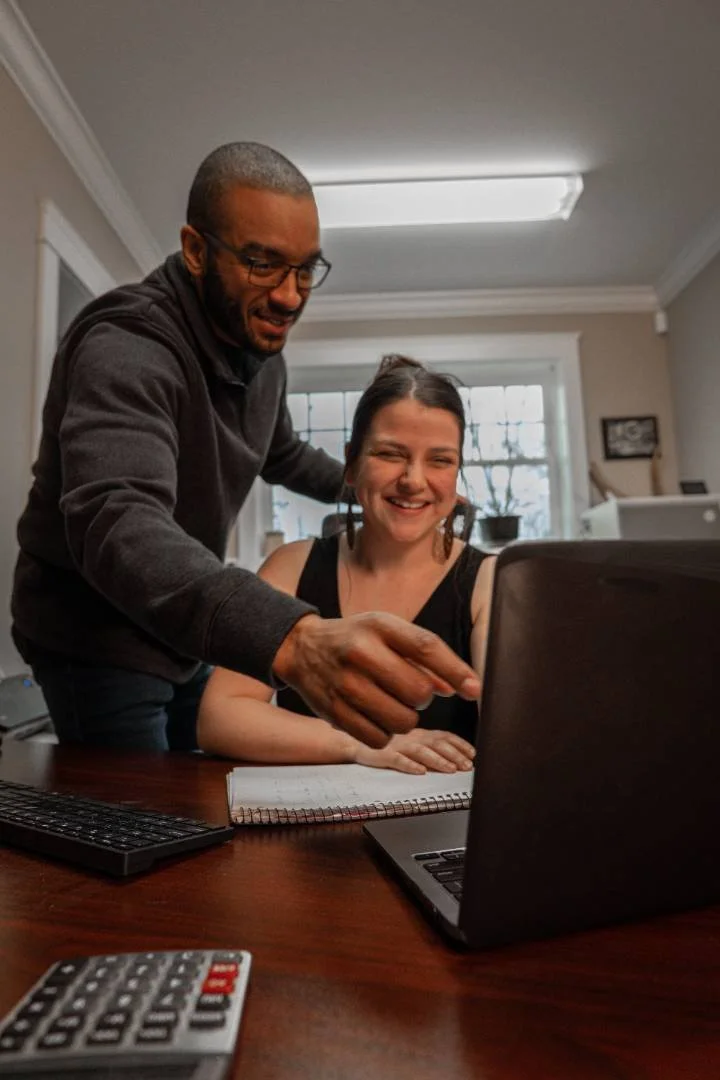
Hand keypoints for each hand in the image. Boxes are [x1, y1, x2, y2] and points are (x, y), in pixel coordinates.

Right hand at [272, 612, 480, 747]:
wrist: (301, 648)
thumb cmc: (355, 639)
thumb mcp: (387, 632)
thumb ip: (423, 657)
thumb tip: (457, 687)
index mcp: (379, 626)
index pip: (426, 647)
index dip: (455, 670)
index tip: (474, 689)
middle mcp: (361, 652)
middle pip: (419, 692)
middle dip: (423, 697)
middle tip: (409, 690)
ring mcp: (345, 684)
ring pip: (403, 720)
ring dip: (406, 717)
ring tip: (391, 703)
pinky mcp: (335, 713)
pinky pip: (380, 738)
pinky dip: (385, 732)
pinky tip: (375, 716)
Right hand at [353, 729, 474, 774]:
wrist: (355, 740)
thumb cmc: (387, 743)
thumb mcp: (413, 740)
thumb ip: (432, 744)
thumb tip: (460, 758)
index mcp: (420, 733)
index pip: (445, 736)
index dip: (460, 744)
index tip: (473, 754)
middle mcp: (411, 736)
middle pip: (436, 744)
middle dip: (454, 755)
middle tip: (466, 765)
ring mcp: (397, 745)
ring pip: (420, 751)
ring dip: (437, 760)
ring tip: (450, 769)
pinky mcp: (382, 754)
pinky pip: (397, 760)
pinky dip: (409, 765)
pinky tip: (419, 772)